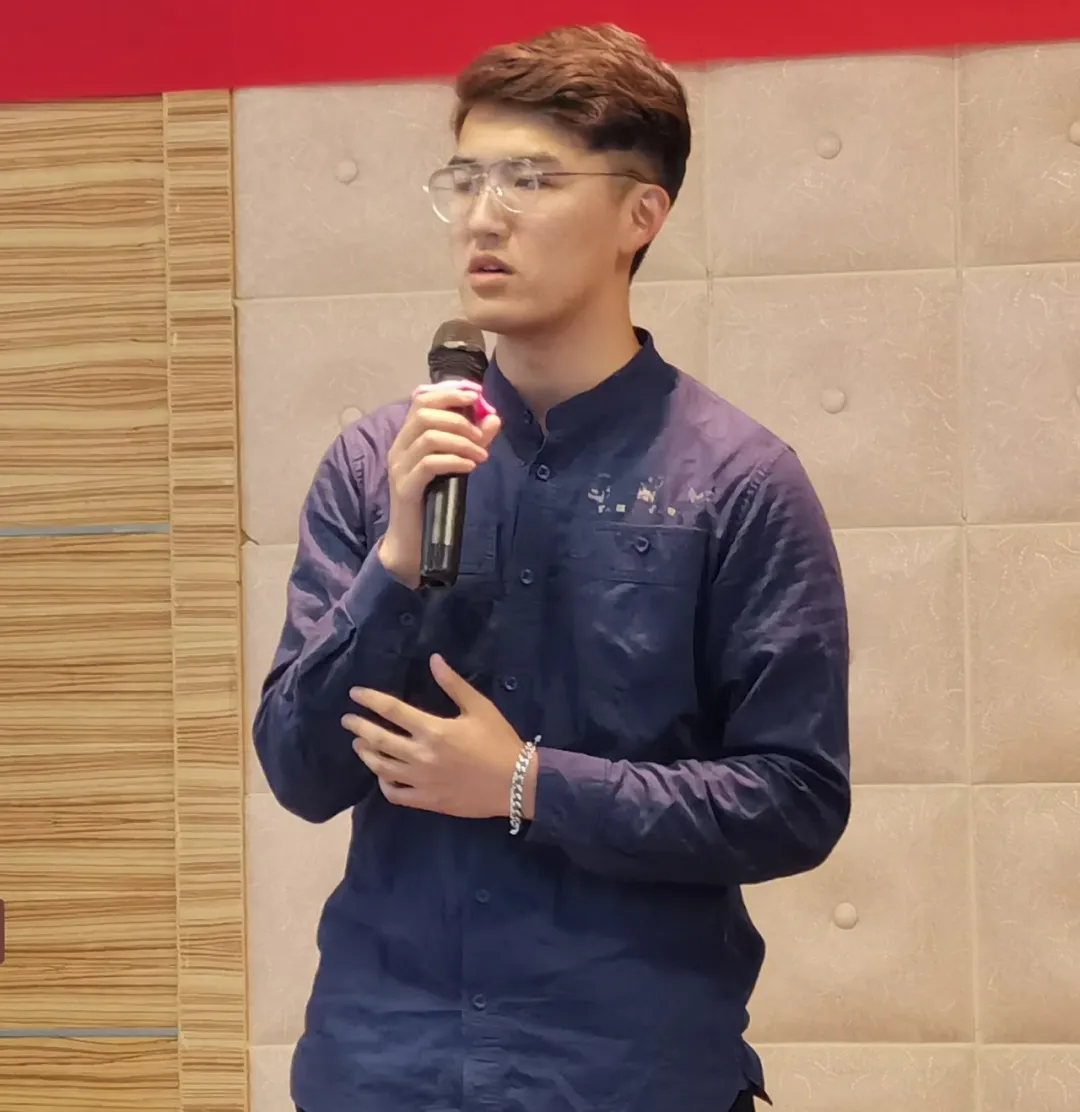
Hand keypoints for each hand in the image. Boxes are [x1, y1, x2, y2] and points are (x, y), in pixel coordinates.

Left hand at [342, 654, 533, 819]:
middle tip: (347, 720)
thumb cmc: (498, 741)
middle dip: (358, 727)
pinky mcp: (427, 800)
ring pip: (381, 767)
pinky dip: (383, 783)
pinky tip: (382, 775)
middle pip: (378, 739)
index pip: (391, 710)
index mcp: (432, 729)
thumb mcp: (480, 707)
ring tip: (359, 744)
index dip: (369, 700)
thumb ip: (453, 684)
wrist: (515, 784)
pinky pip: (395, 794)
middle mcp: (420, 755)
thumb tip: (434, 659)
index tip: (354, 694)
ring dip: (366, 754)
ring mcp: (421, 780)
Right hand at [379, 385, 500, 586]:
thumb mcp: (456, 464)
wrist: (413, 541)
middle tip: (481, 436)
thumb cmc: (434, 500)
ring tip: (480, 455)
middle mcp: (399, 447)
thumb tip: (493, 417)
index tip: (476, 396)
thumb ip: (473, 441)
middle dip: (459, 419)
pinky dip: (454, 460)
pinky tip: (470, 466)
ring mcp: (399, 467)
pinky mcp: (406, 487)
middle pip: (425, 413)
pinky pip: (429, 463)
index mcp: (408, 437)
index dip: (449, 392)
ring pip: (428, 436)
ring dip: (461, 441)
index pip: (422, 400)